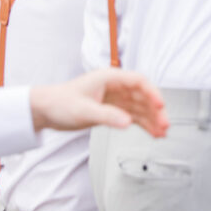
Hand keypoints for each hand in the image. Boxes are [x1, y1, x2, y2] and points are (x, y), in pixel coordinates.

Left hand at [29, 69, 168, 137]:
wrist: (45, 110)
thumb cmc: (60, 103)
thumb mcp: (84, 110)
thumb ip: (107, 116)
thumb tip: (128, 123)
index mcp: (109, 78)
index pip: (138, 82)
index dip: (152, 92)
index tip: (161, 106)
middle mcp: (115, 86)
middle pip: (142, 96)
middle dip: (155, 110)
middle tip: (165, 124)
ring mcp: (114, 99)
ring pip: (139, 108)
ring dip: (151, 119)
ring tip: (162, 133)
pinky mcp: (111, 110)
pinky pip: (132, 116)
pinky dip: (143, 124)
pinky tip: (152, 133)